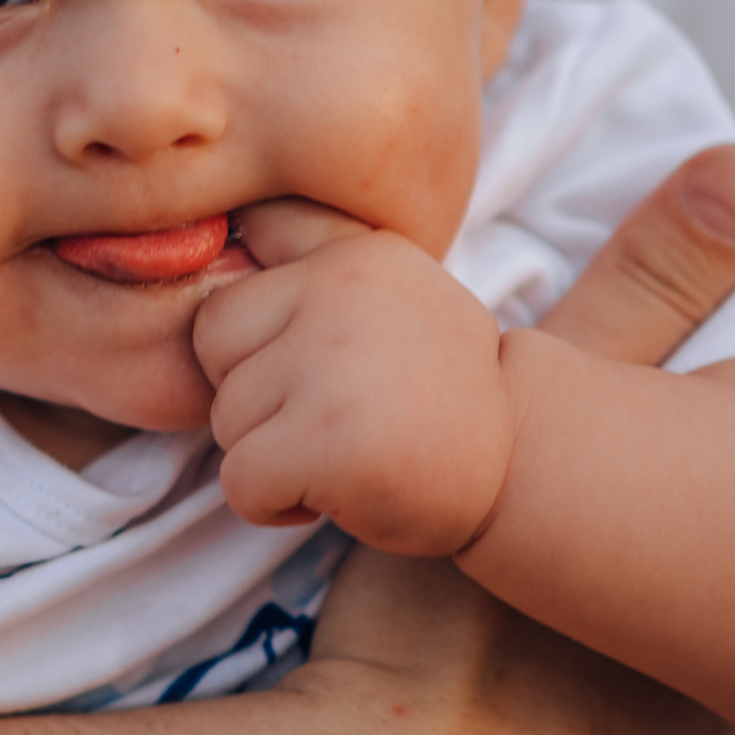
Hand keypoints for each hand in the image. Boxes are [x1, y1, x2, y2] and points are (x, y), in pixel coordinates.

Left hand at [191, 201, 511, 553]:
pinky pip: (241, 481)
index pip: (237, 272)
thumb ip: (311, 260)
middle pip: (214, 346)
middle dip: (252, 396)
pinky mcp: (326, 440)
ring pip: (226, 418)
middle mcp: (338, 290)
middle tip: (329, 417)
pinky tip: (334, 492)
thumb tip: (213, 229)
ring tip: (343, 450)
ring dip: (269, 454)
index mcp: (351, 253)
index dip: (254, 340)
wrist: (521, 467)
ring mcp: (330, 363)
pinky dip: (273, 505)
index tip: (309, 364)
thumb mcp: (385, 295)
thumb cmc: (432, 392)